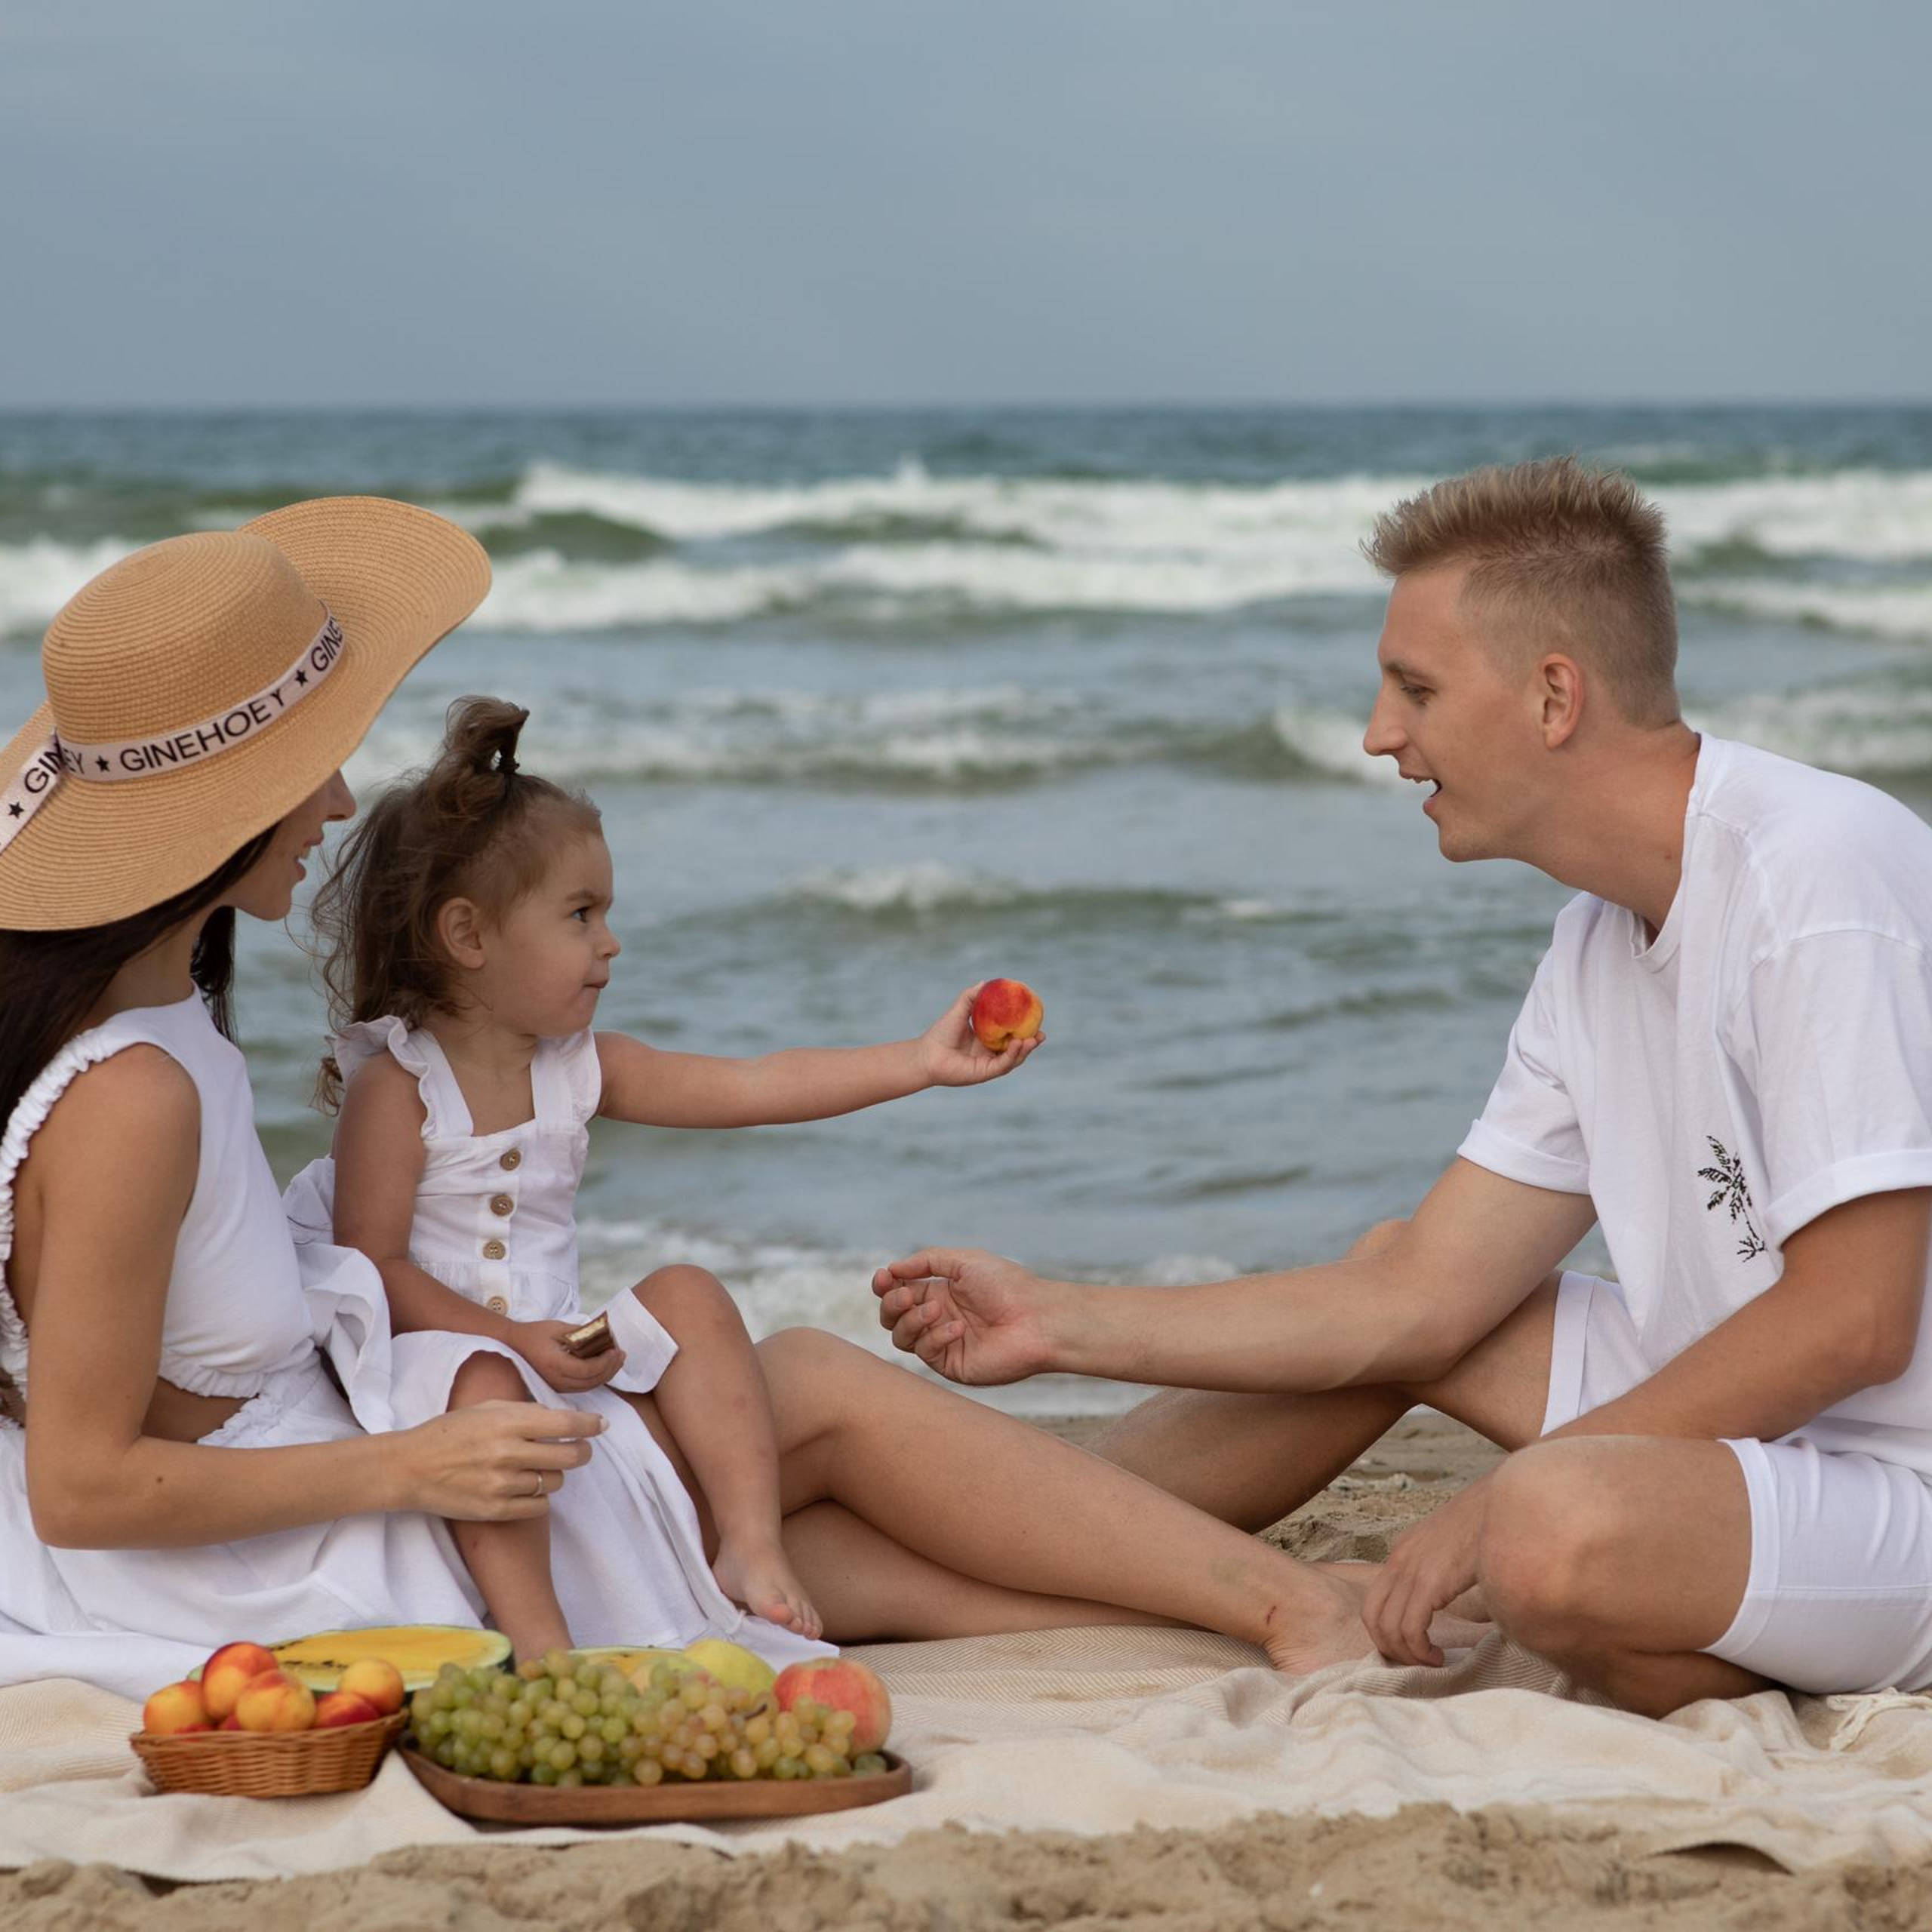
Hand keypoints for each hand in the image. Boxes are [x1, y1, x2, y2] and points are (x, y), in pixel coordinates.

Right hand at [394, 1400, 604, 1520]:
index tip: (601, 1425)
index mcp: (507, 1422)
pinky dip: (540, 1497)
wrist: (410, 1468)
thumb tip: (563, 1417)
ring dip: (555, 1475)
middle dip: (582, 1452)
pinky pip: (539, 1507)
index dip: (590, 1425)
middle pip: (570, 1457)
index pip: (566, 1425)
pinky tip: (529, 1488)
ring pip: (555, 1483)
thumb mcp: (486, 1409)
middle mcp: (508, 1453)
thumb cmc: (450, 1432)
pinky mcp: (496, 1510)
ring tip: (540, 1468)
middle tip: (581, 1450)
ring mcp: (502, 1484)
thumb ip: (525, 1412)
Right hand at [515, 1320, 628, 1394]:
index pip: (587, 1370)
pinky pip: (581, 1387)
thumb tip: (604, 1334)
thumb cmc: (535, 1333)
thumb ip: (581, 1332)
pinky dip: (596, 1378)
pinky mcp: (556, 1387)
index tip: (616, 1349)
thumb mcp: (558, 1327)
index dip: (605, 1362)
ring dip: (606, 1375)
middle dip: (610, 1369)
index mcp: (555, 1364)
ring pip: (587, 1387)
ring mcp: (555, 1386)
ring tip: (617, 1360)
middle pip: (590, 1382)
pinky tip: (604, 1367)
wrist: (512, 1344)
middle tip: (622, 1354)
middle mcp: (555, 1379)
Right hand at [871, 1246, 1055, 1384]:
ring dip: (911, 1320)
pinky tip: (958, 1328)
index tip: (884, 1277)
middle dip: (892, 1304)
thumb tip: (893, 1268)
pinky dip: (936, 1337)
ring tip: (937, 1310)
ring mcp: (942, 1342)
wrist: (1037, 1318)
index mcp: (939, 1292)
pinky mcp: (951, 1364)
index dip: (885, 1285)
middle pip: (892, 1316)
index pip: (898, 1291)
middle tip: (907, 1296)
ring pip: (902, 1337)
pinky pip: (925, 1352)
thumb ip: (927, 1261)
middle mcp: (937, 1317)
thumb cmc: (1007, 1285)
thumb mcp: (965, 1261)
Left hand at [917, 984, 1042, 1087]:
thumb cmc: (940, 1033)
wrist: (926, 1054)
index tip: (1036, 1019)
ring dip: (1025, 1050)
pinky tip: (1017, 1044)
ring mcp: (988, 1064)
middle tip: (1042, 1034)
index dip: (1025, 1029)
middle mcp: (990, 1053)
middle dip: (1032, 1044)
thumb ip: (971, 997)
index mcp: (987, 1040)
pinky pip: (1003, 1065)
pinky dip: (1012, 1055)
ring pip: (1013, 1059)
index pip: (1011, 1035)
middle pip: (1017, 1049)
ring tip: (1034, 1039)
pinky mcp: (984, 1073)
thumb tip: (986, 982)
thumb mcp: (959, 1010)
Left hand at [1362, 1475, 1491, 1665]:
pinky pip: (1410, 1628)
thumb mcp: (1453, 1542)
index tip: (1413, 1646)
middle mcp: (1400, 1559)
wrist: (1505, 1501)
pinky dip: (1420, 1651)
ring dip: (1407, 1655)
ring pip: (1387, 1628)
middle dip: (1391, 1648)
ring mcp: (1412, 1570)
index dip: (1388, 1631)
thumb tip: (1452, 1593)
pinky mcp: (1430, 1582)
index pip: (1375, 1600)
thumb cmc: (1489, 1524)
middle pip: (1372, 1617)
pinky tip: (1440, 1656)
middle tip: (1418, 1661)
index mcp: (1403, 1551)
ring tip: (1432, 1661)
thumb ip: (1443, 1565)